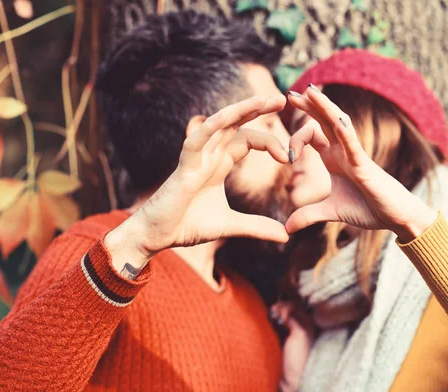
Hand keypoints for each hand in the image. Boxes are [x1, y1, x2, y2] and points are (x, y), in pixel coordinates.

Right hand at [105, 96, 289, 271]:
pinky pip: (197, 139)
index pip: (248, 140)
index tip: (289, 157)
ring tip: (262, 99)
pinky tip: (227, 116)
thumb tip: (286, 237)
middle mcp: (209, 154)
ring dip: (240, 110)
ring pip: (219, 124)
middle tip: (282, 98)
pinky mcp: (183, 165)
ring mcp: (196, 156)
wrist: (158, 236)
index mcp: (220, 163)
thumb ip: (257, 227)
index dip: (270, 143)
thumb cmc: (187, 225)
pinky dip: (210, 126)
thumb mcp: (230, 225)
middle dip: (257, 109)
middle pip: (236, 123)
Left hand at [271, 301, 314, 391]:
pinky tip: (276, 319)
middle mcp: (309, 328)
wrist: (292, 384)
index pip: (295, 311)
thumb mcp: (280, 344)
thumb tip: (268, 316)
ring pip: (294, 305)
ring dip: (281, 306)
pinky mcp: (302, 331)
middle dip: (280, 305)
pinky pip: (291, 312)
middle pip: (295, 305)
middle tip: (270, 313)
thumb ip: (278, 331)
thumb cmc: (284, 367)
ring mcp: (307, 328)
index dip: (282, 308)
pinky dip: (282, 311)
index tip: (270, 314)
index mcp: (305, 331)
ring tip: (272, 314)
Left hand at [286, 87, 437, 241]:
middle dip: (308, 106)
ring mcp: (354, 155)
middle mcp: (342, 151)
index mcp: (333, 158)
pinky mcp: (365, 166)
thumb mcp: (331, 212)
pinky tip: (336, 120)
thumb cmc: (368, 208)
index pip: (311, 135)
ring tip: (311, 92)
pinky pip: (354, 146)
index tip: (285, 157)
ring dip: (324, 108)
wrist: (394, 218)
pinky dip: (345, 133)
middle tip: (290, 93)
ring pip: (338, 124)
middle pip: (323, 121)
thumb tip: (286, 228)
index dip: (295, 139)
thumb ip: (308, 215)